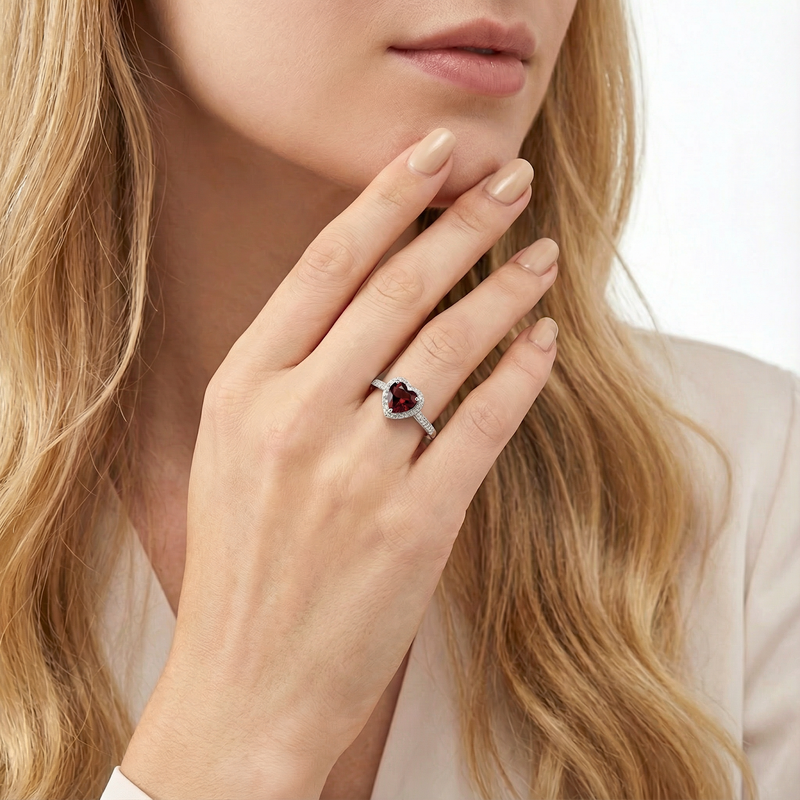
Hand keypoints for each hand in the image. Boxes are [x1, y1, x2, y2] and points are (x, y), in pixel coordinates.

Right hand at [120, 127, 559, 799]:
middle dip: (465, 223)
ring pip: (450, 346)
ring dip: (507, 292)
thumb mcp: (236, 451)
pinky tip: (543, 344)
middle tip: (511, 181)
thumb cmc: (242, 563)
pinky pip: (483, 425)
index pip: (327, 265)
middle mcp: (296, 415)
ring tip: (543, 257)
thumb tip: (373, 300)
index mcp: (243, 389)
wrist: (245, 683)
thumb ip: (291, 374)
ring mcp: (355, 470)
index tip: (434, 154)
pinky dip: (521, 376)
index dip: (387, 198)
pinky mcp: (413, 524)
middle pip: (398, 288)